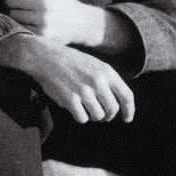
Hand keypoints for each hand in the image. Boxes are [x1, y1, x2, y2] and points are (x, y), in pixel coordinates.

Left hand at [0, 0, 90, 44]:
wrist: (81, 23)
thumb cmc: (61, 2)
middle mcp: (44, 5)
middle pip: (11, 1)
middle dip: (10, 1)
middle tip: (15, 2)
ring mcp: (43, 21)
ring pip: (13, 15)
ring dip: (14, 13)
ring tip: (22, 12)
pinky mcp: (42, 34)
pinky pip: (20, 27)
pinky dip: (20, 24)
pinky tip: (28, 22)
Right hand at [0, 35, 134, 123]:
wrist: (45, 57)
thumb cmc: (70, 61)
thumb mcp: (94, 64)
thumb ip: (108, 81)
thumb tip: (117, 104)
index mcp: (107, 71)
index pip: (126, 96)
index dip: (129, 110)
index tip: (127, 119)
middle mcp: (98, 82)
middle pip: (112, 109)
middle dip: (107, 115)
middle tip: (101, 115)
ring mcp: (84, 91)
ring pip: (98, 116)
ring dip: (92, 116)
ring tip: (84, 107)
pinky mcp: (70, 100)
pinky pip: (82, 118)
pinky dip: (79, 116)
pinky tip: (74, 108)